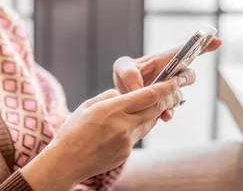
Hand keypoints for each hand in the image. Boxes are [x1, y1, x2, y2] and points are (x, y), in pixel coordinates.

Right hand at [22, 78, 183, 189]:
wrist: (66, 162)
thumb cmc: (73, 131)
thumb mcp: (89, 105)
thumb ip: (110, 97)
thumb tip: (125, 94)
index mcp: (112, 109)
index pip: (148, 95)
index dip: (165, 88)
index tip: (174, 80)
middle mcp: (123, 126)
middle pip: (155, 109)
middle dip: (168, 99)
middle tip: (176, 91)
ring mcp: (127, 141)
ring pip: (150, 123)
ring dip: (155, 112)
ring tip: (158, 104)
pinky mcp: (127, 153)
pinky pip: (139, 135)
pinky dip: (141, 126)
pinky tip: (135, 122)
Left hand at [113, 38, 221, 120]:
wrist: (119, 97)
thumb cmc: (124, 74)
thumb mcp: (122, 67)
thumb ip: (129, 73)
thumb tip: (139, 89)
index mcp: (162, 61)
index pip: (185, 51)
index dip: (202, 45)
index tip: (217, 41)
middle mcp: (170, 76)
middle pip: (188, 75)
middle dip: (186, 78)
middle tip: (177, 81)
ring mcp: (167, 92)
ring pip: (180, 94)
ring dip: (174, 98)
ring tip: (164, 102)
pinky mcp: (162, 106)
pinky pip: (170, 110)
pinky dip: (168, 113)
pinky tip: (164, 116)